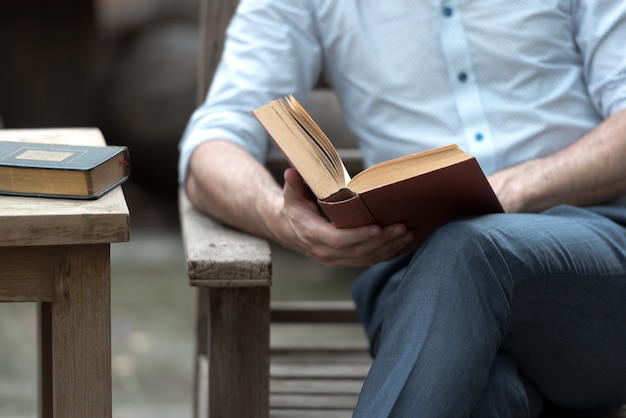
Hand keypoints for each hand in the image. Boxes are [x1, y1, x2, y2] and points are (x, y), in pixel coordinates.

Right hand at [273, 168, 413, 267]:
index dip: (358, 235)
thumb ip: (294, 184)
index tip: (377, 226)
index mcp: (312, 234)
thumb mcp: (291, 194)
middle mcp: (324, 251)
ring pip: (365, 259)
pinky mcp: (344, 261)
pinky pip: (367, 261)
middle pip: (357, 251)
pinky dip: (385, 253)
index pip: (337, 240)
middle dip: (381, 241)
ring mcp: (335, 259)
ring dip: (388, 247)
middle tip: (401, 227)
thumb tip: (291, 171)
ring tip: (406, 234)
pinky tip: (401, 243)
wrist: (289, 229)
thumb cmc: (294, 207)